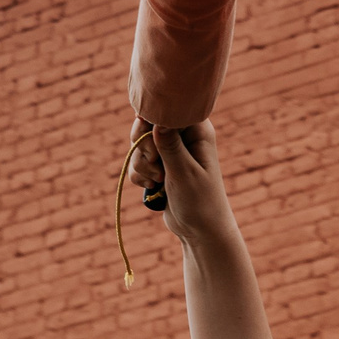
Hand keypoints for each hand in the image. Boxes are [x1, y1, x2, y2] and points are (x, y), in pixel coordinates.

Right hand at [125, 118, 227, 240]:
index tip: (152, 140)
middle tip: (154, 162)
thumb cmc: (200, 201)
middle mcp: (184, 137)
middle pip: (147, 123)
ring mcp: (170, 152)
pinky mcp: (159, 167)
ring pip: (139, 145)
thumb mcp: (184, 172)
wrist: (200, 231)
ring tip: (158, 181)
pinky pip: (138, 162)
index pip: (167, 108)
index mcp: (197, 130)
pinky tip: (153, 188)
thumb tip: (157, 118)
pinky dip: (140, 175)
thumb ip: (169, 145)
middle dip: (143, 145)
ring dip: (142, 164)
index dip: (152, 119)